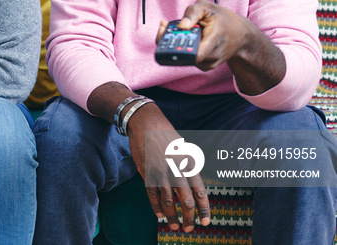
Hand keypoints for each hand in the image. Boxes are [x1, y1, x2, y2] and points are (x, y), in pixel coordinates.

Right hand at [127, 104, 210, 232]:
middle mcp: (176, 168)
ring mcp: (160, 171)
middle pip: (185, 200)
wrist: (145, 122)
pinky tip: (160, 215)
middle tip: (190, 229)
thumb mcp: (183, 148)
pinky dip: (156, 206)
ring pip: (168, 201)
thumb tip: (189, 191)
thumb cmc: (166, 135)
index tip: (205, 222)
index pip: (199, 191)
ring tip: (174, 227)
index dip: (203, 209)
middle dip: (189, 217)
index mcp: (189, 162)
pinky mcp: (146, 171)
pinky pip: (152, 194)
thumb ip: (187, 168)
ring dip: (172, 217)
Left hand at [157, 0, 284, 93]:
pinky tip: (183, 38)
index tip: (166, 34)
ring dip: (176, 45)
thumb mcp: (208, 7)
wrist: (240, 34)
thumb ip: (192, 12)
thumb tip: (181, 25)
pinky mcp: (205, 65)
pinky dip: (182, 49)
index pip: (194, 54)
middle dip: (171, 42)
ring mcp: (209, 63)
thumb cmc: (223, 19)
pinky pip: (188, 59)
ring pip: (184, 58)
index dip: (176, 47)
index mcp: (214, 39)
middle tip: (165, 27)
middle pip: (183, 56)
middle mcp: (212, 56)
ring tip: (178, 31)